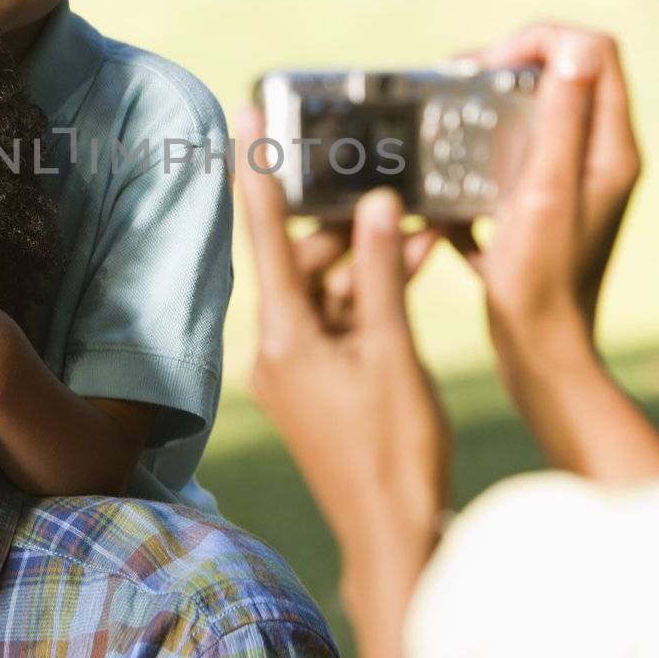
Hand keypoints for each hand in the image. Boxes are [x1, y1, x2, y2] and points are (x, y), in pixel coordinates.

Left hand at [235, 109, 447, 626]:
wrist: (394, 537)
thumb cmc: (393, 453)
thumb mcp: (392, 352)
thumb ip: (381, 274)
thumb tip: (376, 204)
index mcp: (284, 340)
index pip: (264, 239)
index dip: (257, 176)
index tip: (244, 120)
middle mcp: (278, 351)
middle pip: (302, 262)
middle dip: (343, 223)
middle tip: (378, 179)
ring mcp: (298, 370)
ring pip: (329, 291)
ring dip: (368, 259)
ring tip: (414, 220)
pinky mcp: (321, 386)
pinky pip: (341, 321)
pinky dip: (372, 295)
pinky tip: (413, 262)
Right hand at [442, 24, 641, 386]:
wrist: (540, 358)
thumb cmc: (541, 283)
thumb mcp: (545, 193)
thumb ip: (562, 119)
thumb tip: (575, 47)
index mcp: (611, 148)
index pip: (594, 51)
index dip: (538, 40)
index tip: (484, 67)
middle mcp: (598, 160)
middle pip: (562, 76)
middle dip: (505, 66)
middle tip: (453, 83)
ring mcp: (571, 186)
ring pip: (532, 117)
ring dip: (486, 110)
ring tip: (443, 122)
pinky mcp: (542, 212)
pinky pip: (510, 163)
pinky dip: (477, 161)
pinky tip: (446, 186)